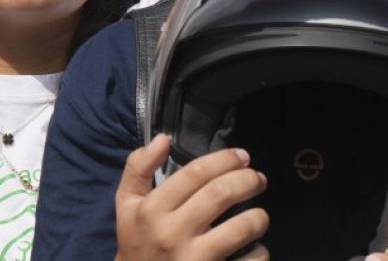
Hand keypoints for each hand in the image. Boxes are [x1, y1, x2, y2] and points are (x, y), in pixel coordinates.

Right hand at [115, 133, 268, 260]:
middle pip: (220, 194)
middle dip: (247, 181)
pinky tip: (257, 248)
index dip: (224, 159)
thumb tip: (164, 138)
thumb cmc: (137, 242)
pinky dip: (259, 253)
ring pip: (239, 229)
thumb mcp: (126, 203)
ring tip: (260, 215)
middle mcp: (172, 233)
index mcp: (152, 209)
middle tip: (258, 179)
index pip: (195, 173)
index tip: (242, 156)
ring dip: (258, 217)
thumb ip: (139, 166)